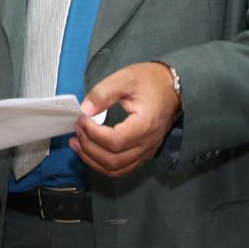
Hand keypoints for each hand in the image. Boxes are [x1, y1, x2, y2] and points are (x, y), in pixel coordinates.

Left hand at [68, 62, 180, 176]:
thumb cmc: (150, 80)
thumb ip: (103, 93)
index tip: (81, 119)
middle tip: (77, 129)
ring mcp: (147, 151)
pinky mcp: (143, 153)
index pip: (115, 141)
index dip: (93, 134)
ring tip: (77, 143)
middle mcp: (148, 144)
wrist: (171, 87)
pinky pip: (122, 168)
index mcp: (146, 124)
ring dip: (93, 160)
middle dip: (89, 147)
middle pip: (114, 160)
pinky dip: (103, 164)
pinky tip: (90, 151)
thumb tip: (84, 110)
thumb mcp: (125, 78)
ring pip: (116, 169)